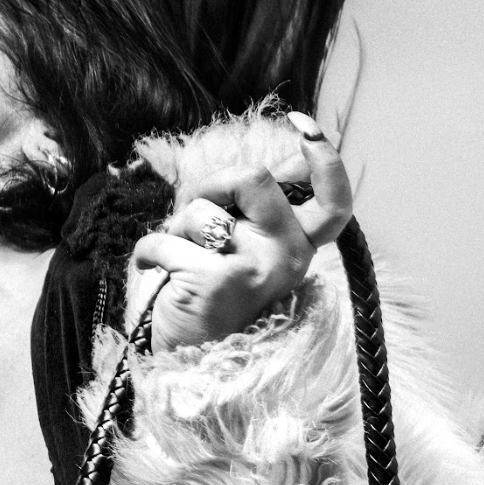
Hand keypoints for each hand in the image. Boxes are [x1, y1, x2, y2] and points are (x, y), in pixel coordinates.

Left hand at [130, 111, 351, 350]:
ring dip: (177, 231)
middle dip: (212, 186)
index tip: (304, 126)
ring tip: (182, 263)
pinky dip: (150, 252)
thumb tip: (290, 157)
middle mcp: (289, 257)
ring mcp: (256, 269)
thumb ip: (260, 205)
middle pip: (253, 176)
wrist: (191, 359)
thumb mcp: (245, 244)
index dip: (324, 157)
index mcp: (300, 245)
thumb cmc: (212, 292)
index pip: (333, 200)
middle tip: (197, 223)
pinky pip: (167, 240)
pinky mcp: (217, 282)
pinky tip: (156, 273)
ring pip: (202, 211)